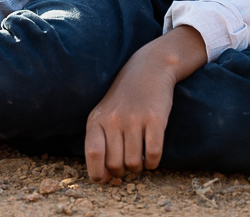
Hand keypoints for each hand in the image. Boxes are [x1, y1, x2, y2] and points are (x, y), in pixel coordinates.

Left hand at [84, 26, 206, 182]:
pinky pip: (153, 154)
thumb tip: (106, 180)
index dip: (98, 174)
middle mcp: (113, 120)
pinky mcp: (155, 119)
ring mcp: (134, 119)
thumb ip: (102, 144)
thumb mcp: (106, 116)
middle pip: (115, 164)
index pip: (93, 154)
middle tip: (128, 164)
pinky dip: (153, 163)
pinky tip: (152, 157)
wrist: (148, 69)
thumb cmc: (124, 100)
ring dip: (138, 168)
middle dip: (122, 173)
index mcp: (97, 120)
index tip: (106, 179)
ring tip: (140, 159)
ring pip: (133, 163)